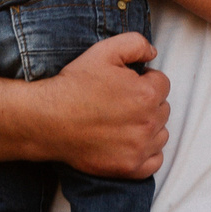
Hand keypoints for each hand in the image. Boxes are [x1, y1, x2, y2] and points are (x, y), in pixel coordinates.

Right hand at [34, 31, 169, 178]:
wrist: (48, 121)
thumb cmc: (74, 85)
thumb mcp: (103, 51)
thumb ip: (135, 43)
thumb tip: (153, 53)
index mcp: (146, 94)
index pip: (162, 83)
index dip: (144, 80)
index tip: (125, 85)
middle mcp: (148, 123)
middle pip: (163, 109)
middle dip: (148, 103)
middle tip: (120, 103)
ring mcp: (140, 148)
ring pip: (161, 134)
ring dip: (149, 127)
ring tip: (123, 122)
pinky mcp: (130, 167)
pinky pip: (155, 161)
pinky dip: (147, 153)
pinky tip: (130, 143)